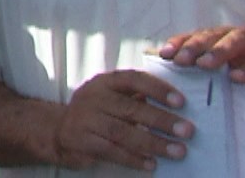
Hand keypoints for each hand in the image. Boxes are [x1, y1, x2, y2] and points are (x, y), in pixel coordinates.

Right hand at [51, 69, 191, 169]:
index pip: (134, 79)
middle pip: (131, 108)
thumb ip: (136, 97)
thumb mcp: (111, 96)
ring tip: (176, 151)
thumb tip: (174, 106)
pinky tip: (151, 164)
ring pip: (123, 132)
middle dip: (162, 120)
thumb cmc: (95, 111)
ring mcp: (86, 119)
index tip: (181, 101)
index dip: (158, 89)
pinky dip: (133, 159)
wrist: (58, 129)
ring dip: (153, 142)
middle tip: (187, 130)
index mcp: (105, 82)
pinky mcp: (82, 141)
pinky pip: (111, 151)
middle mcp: (94, 97)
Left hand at [161, 26, 244, 99]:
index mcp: (221, 40)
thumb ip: (191, 71)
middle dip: (195, 46)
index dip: (180, 42)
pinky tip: (235, 78)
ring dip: (220, 51)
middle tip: (180, 60)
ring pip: (238, 40)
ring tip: (204, 65)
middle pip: (214, 35)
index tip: (164, 54)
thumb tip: (152, 62)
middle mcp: (239, 37)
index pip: (196, 37)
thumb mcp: (217, 81)